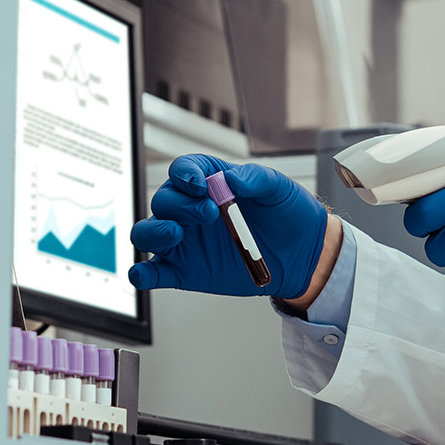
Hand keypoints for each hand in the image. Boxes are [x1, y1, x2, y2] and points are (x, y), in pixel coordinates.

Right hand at [129, 155, 328, 300]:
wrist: (301, 255)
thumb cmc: (287, 215)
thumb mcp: (279, 188)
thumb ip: (257, 178)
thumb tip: (232, 179)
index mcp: (210, 183)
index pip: (183, 170)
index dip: (186, 174)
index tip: (201, 185)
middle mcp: (190, 210)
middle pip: (164, 200)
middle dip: (180, 205)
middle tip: (209, 213)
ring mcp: (184, 241)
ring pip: (147, 233)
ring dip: (153, 231)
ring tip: (175, 234)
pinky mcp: (184, 271)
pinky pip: (154, 272)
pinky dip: (142, 273)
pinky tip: (144, 274)